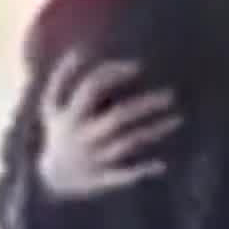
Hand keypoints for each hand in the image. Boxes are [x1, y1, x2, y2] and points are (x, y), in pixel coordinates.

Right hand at [37, 51, 181, 197]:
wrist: (53, 179)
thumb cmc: (58, 133)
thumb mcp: (50, 106)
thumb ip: (61, 77)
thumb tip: (80, 49)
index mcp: (70, 116)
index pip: (92, 87)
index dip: (114, 73)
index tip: (138, 66)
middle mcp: (84, 136)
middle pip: (118, 116)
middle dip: (145, 104)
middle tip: (171, 94)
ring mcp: (95, 158)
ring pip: (129, 142)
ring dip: (153, 131)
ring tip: (177, 119)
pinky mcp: (104, 178)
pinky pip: (126, 175)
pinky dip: (143, 170)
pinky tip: (161, 164)